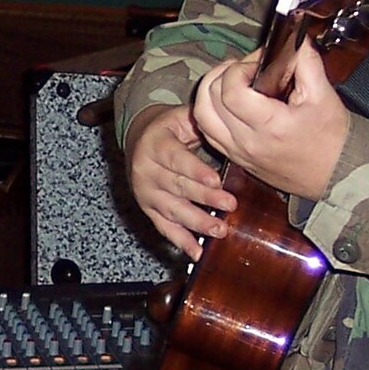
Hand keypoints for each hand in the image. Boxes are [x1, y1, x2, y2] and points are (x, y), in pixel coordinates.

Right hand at [125, 102, 233, 261]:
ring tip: (219, 230)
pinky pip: (164, 228)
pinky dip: (181, 242)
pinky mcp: (148, 209)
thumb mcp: (180, 116)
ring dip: (196, 223)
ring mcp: (146, 193)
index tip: (216, 180)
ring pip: (172, 210)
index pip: (176, 159)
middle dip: (205, 198)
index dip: (196, 171)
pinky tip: (197, 252)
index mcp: (156, 144)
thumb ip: (200, 120)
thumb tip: (226, 122)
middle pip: (177, 186)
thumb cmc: (168, 129)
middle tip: (230, 205)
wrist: (138, 139)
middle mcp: (146, 170)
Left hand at [192, 41, 347, 201]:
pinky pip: (207, 131)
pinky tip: (227, 101)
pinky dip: (209, 111)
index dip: (238, 69)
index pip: (230, 92)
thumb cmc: (332, 139)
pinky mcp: (235, 157)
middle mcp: (246, 142)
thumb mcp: (324, 95)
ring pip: (201, 116)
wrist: (335, 176)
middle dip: (222, 74)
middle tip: (244, 68)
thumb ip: (307, 62)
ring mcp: (237, 152)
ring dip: (209, 92)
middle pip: (208, 101)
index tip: (257, 63)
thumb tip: (295, 40)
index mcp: (269, 127)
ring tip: (230, 80)